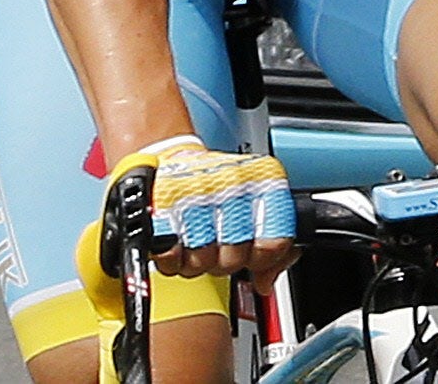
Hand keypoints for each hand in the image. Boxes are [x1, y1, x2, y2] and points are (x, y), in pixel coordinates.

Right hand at [117, 136, 296, 285]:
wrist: (175, 156)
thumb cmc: (221, 185)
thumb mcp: (259, 205)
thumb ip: (273, 244)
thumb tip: (266, 282)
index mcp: (266, 182)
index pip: (273, 242)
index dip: (261, 258)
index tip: (253, 254)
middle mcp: (235, 183)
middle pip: (234, 257)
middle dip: (224, 261)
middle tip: (219, 246)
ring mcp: (199, 192)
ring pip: (201, 260)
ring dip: (196, 261)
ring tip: (197, 242)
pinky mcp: (164, 204)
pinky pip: (170, 255)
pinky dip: (172, 259)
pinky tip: (178, 244)